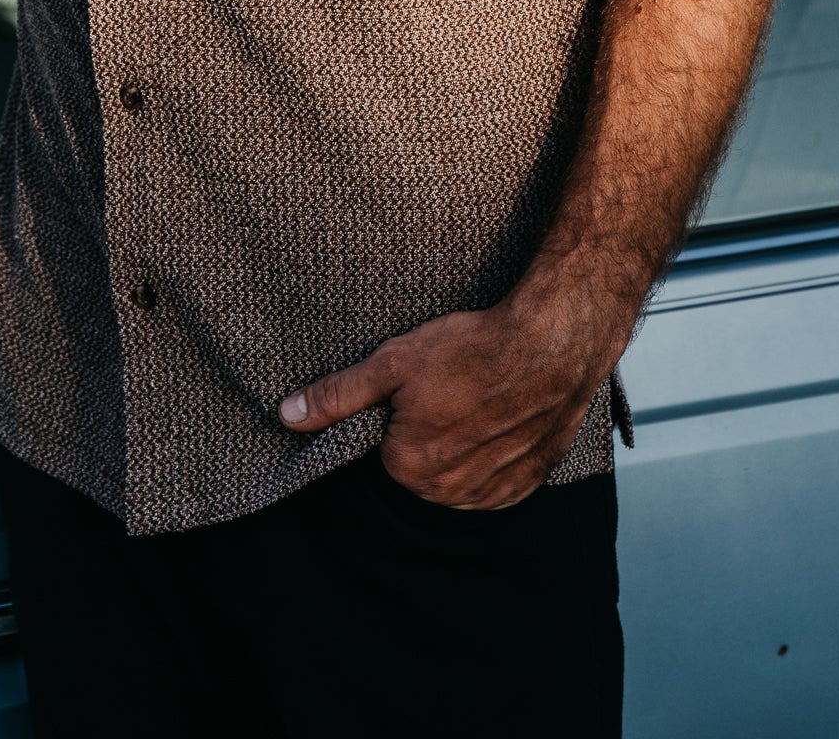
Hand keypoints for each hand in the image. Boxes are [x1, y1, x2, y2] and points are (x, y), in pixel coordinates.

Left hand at [278, 292, 611, 508]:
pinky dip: (492, 456)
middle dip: (428, 433)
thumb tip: (287, 415)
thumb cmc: (472, 349)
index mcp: (410, 468)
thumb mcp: (393, 362)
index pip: (385, 449)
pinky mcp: (526, 484)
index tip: (418, 388)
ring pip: (458, 476)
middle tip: (449, 388)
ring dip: (461, 447)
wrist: (551, 344)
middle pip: (421, 467)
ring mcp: (492, 492)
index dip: (397, 414)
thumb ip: (337, 396)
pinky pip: (494, 481)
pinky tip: (498, 419)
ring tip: (477, 399)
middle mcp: (450, 493)